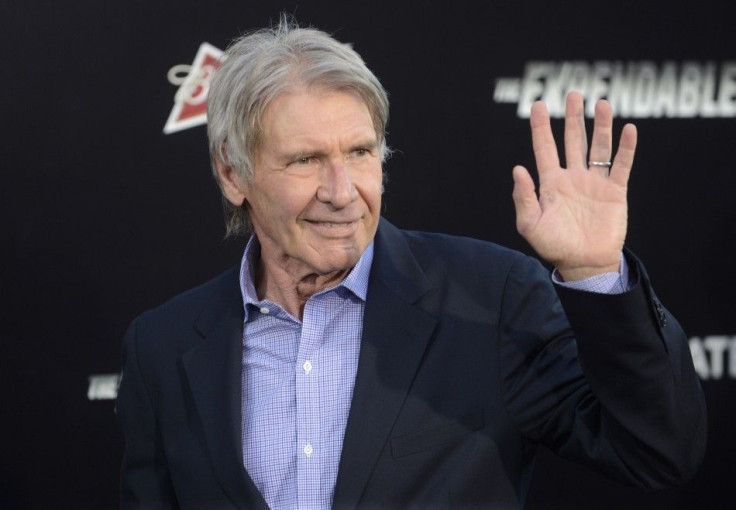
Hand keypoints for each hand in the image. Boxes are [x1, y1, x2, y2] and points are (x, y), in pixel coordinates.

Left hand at [512, 91, 636, 280]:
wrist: (583, 264)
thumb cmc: (554, 246)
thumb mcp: (530, 225)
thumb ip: (524, 197)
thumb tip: (518, 168)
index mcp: (550, 183)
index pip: (544, 147)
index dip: (540, 126)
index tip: (537, 104)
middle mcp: (572, 177)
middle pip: (572, 140)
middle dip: (572, 117)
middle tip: (573, 94)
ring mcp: (594, 183)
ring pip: (598, 147)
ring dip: (600, 126)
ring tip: (601, 103)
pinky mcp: (615, 191)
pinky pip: (621, 165)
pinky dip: (625, 148)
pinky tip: (628, 129)